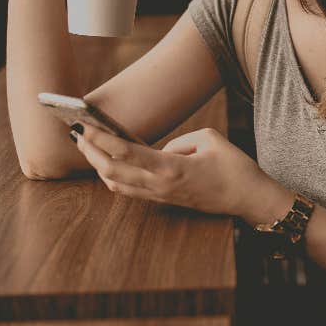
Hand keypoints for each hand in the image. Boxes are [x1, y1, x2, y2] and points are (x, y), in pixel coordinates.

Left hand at [71, 124, 291, 223]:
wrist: (248, 198)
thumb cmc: (233, 167)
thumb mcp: (208, 139)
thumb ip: (178, 142)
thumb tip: (160, 151)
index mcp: (170, 169)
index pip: (125, 154)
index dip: (101, 139)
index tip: (84, 125)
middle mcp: (160, 186)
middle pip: (111, 172)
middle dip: (90, 152)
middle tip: (77, 132)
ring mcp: (161, 196)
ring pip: (116, 184)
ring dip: (98, 166)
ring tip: (87, 145)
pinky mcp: (164, 200)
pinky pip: (129, 189)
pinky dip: (112, 176)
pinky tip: (107, 162)